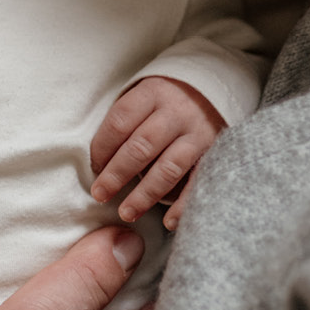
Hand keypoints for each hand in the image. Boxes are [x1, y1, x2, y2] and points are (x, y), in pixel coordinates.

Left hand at [90, 75, 224, 229]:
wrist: (216, 87)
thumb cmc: (167, 99)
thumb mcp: (146, 95)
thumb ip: (127, 121)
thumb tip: (101, 163)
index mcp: (152, 94)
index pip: (120, 122)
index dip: (102, 148)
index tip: (93, 168)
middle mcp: (176, 112)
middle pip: (140, 147)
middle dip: (116, 174)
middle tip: (100, 195)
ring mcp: (197, 133)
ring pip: (167, 168)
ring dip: (145, 194)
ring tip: (127, 212)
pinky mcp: (215, 152)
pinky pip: (198, 182)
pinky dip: (184, 205)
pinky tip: (168, 221)